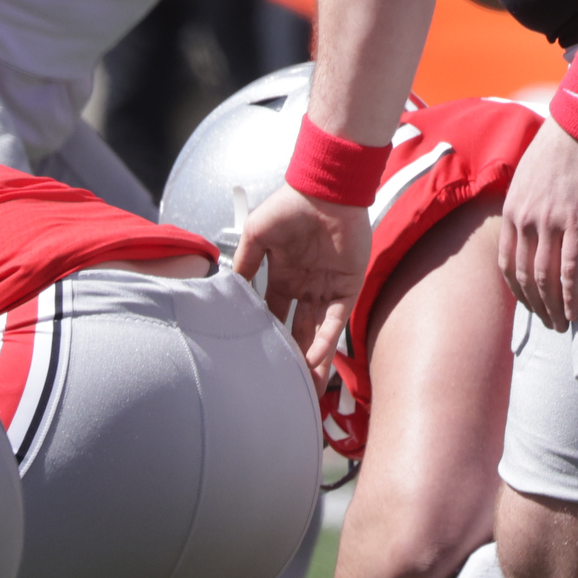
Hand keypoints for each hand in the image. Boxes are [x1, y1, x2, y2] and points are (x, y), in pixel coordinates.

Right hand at [234, 183, 368, 373]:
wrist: (325, 190)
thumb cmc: (289, 206)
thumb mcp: (256, 234)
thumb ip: (245, 262)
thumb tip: (230, 287)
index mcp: (283, 277)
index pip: (273, 314)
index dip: (266, 334)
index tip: (256, 358)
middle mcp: (305, 287)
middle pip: (297, 330)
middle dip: (291, 356)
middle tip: (283, 385)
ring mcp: (327, 288)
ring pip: (317, 332)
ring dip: (311, 358)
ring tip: (302, 387)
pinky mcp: (347, 287)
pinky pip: (335, 320)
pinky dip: (325, 340)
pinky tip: (313, 360)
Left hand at [499, 126, 577, 330]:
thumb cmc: (560, 146)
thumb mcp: (528, 175)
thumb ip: (525, 202)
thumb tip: (530, 224)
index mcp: (513, 210)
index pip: (506, 263)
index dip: (517, 290)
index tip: (529, 306)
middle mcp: (526, 220)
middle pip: (524, 276)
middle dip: (535, 306)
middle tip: (547, 324)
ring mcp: (551, 222)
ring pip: (545, 278)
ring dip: (552, 307)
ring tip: (561, 325)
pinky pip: (571, 268)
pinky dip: (572, 295)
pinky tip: (576, 312)